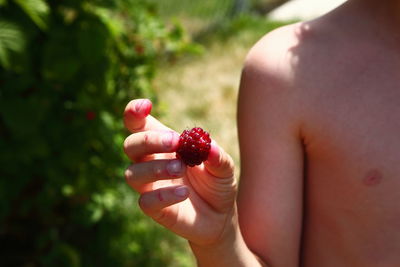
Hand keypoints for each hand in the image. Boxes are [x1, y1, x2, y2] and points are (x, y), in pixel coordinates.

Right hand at [123, 99, 236, 245]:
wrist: (221, 216)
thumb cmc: (217, 184)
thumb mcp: (224, 167)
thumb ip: (217, 156)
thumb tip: (209, 147)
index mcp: (164, 145)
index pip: (139, 125)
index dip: (134, 113)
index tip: (145, 106)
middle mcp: (152, 162)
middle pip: (131, 145)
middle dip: (149, 140)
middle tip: (176, 142)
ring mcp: (151, 186)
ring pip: (133, 173)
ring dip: (156, 167)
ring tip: (181, 168)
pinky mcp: (154, 208)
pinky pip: (146, 201)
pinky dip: (163, 195)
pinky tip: (183, 192)